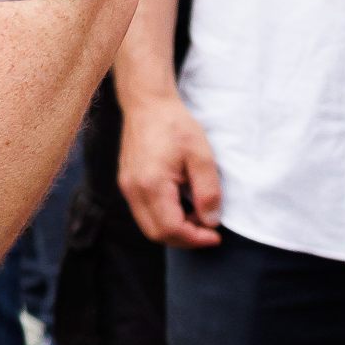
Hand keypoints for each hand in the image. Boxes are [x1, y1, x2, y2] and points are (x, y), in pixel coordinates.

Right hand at [118, 97, 222, 247]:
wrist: (148, 105)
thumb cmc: (176, 126)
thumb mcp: (202, 156)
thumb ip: (208, 191)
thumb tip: (210, 222)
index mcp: (151, 184)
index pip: (170, 229)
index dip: (195, 238)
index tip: (216, 235)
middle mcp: (133, 189)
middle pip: (156, 234)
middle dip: (185, 238)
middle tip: (208, 228)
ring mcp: (127, 187)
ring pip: (148, 226)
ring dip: (174, 229)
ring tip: (197, 215)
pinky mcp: (127, 183)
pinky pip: (144, 213)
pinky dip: (164, 218)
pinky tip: (182, 205)